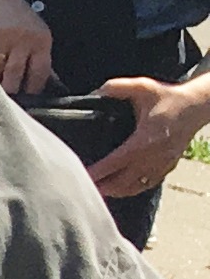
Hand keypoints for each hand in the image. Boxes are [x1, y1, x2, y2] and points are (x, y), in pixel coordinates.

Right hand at [0, 0, 56, 95]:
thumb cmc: (13, 18)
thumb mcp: (33, 34)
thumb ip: (38, 57)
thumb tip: (52, 84)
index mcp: (42, 40)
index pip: (40, 73)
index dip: (33, 88)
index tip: (26, 97)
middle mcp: (25, 39)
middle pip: (16, 75)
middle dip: (9, 87)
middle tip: (5, 91)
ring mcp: (5, 38)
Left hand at [88, 72, 209, 198]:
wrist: (197, 106)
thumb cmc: (169, 97)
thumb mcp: (145, 87)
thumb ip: (121, 87)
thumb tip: (99, 90)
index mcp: (144, 140)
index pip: (115, 162)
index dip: (97, 172)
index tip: (81, 175)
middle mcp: (153, 156)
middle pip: (122, 182)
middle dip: (102, 187)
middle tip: (83, 187)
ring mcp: (161, 164)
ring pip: (134, 187)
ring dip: (115, 191)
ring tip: (98, 190)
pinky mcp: (168, 167)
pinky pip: (147, 185)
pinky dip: (131, 189)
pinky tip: (119, 188)